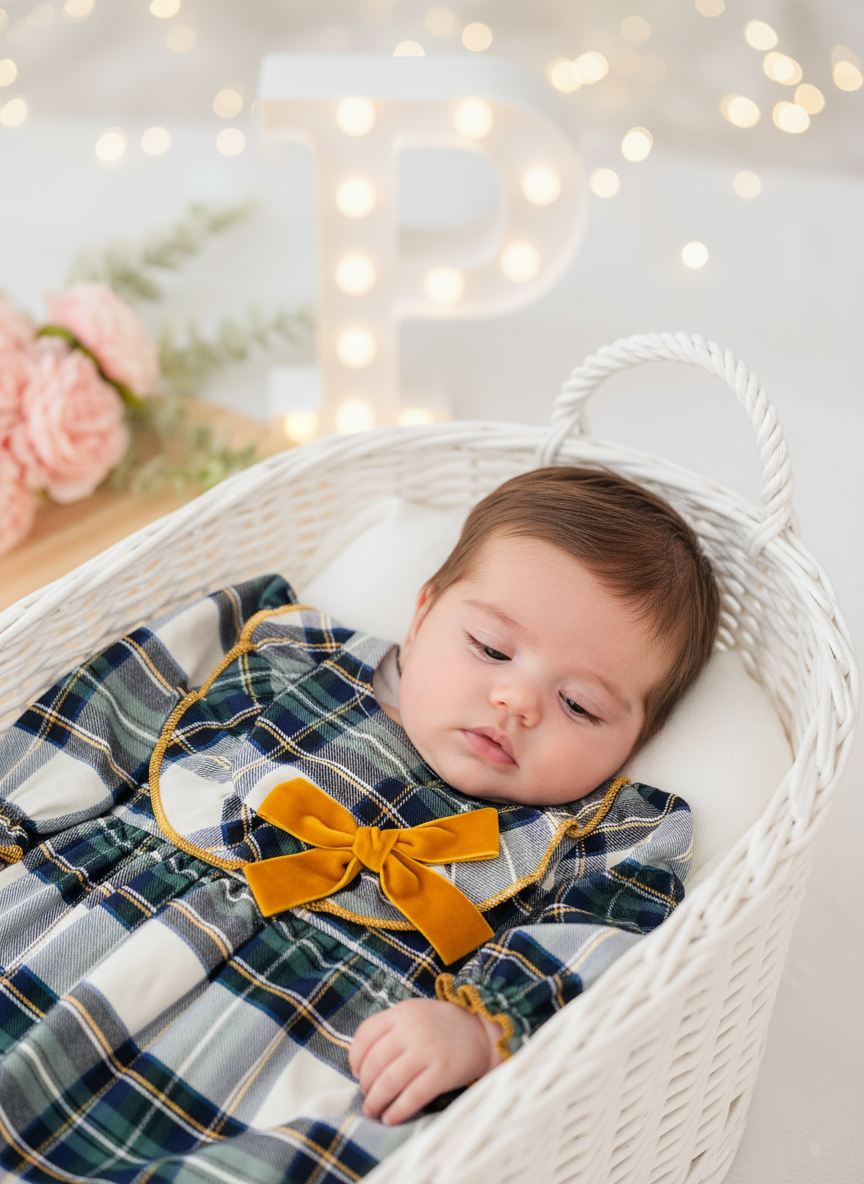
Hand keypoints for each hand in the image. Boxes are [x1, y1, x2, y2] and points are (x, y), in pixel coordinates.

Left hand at [349, 998, 503, 1125]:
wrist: (482, 1031)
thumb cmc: (442, 1026)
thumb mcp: (414, 1014)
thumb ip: (390, 1030)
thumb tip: (361, 1064)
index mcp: (401, 1013)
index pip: (365, 1035)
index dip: (355, 1059)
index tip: (357, 1073)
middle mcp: (412, 1030)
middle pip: (374, 1063)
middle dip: (365, 1085)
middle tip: (368, 1096)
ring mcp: (427, 1051)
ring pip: (389, 1082)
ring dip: (375, 1102)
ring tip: (374, 1111)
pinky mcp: (442, 1072)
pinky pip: (412, 1096)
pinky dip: (397, 1111)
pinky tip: (391, 1118)